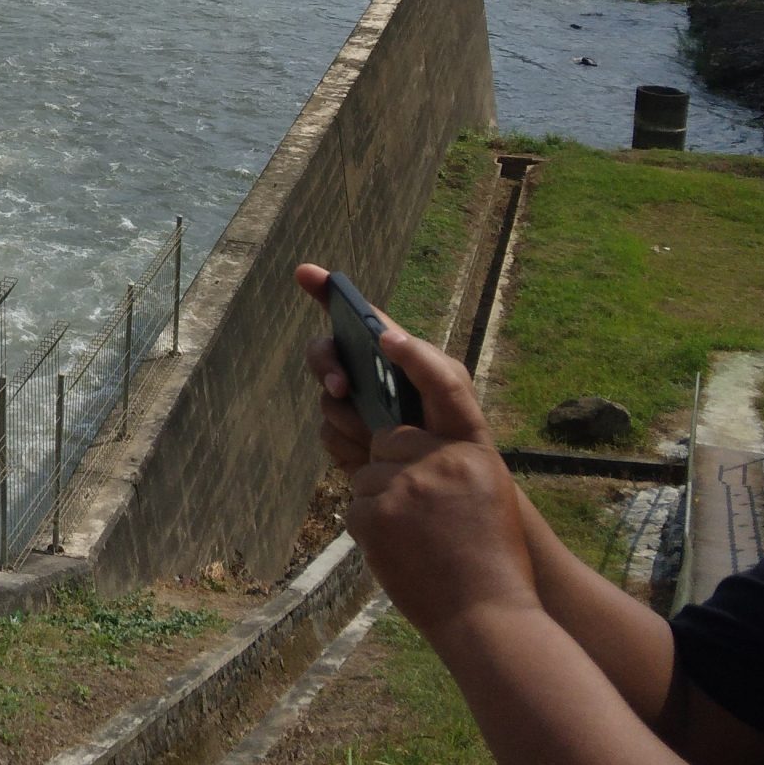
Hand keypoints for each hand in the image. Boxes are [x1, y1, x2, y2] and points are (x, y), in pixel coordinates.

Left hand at [290, 264, 531, 637]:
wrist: (491, 617)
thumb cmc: (492, 553)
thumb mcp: (485, 489)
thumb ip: (448, 452)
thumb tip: (392, 431)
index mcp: (473, 446)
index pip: (444, 382)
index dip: (414, 354)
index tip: (384, 334)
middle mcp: (439, 460)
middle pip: (384, 434)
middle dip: (386, 459)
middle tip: (414, 496)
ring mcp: (405, 488)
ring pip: (367, 473)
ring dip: (382, 500)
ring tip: (419, 537)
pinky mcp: (377, 517)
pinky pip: (358, 507)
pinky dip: (374, 527)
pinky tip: (403, 551)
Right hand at [293, 264, 492, 470]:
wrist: (449, 492)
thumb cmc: (458, 430)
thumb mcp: (452, 389)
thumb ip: (423, 360)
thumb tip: (384, 336)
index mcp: (390, 353)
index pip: (355, 314)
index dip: (326, 290)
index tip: (304, 272)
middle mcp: (365, 375)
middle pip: (326, 353)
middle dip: (327, 365)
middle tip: (342, 387)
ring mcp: (352, 408)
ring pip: (325, 400)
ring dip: (350, 418)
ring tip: (381, 437)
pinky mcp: (345, 443)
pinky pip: (328, 435)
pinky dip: (349, 446)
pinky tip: (372, 456)